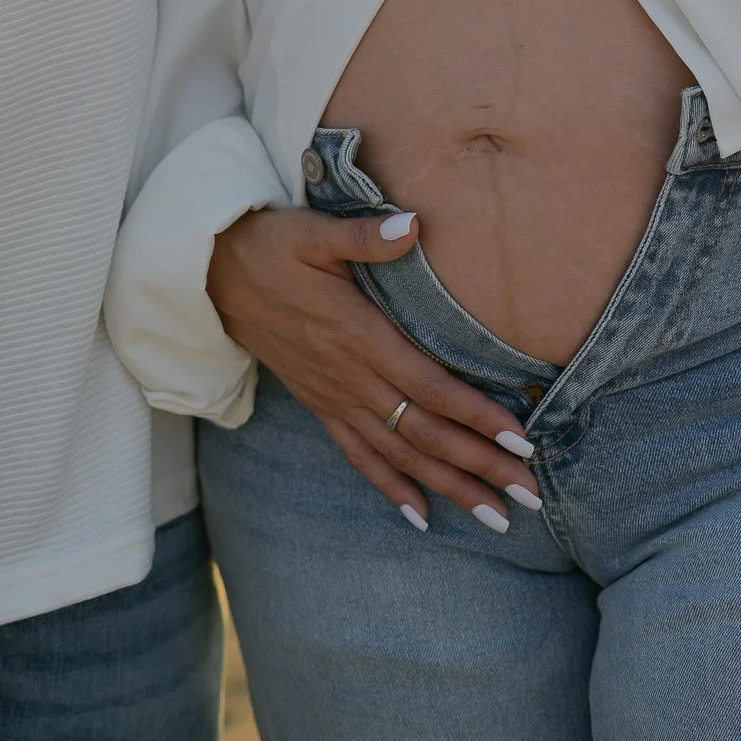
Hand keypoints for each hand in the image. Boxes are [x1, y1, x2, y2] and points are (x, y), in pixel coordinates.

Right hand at [207, 206, 542, 531]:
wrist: (211, 275)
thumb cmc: (271, 246)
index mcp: (358, 336)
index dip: (476, 415)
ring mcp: (333, 397)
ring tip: (495, 516)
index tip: (521, 440)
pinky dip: (391, 487)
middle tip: (529, 495)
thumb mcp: (314, 232)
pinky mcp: (319, 404)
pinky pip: (358, 455)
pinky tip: (422, 516)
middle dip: (480, 465)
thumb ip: (365, 236)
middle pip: (425, 432)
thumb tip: (414, 224)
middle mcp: (350, 378)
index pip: (429, 386)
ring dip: (449, 486)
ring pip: (399, 453)